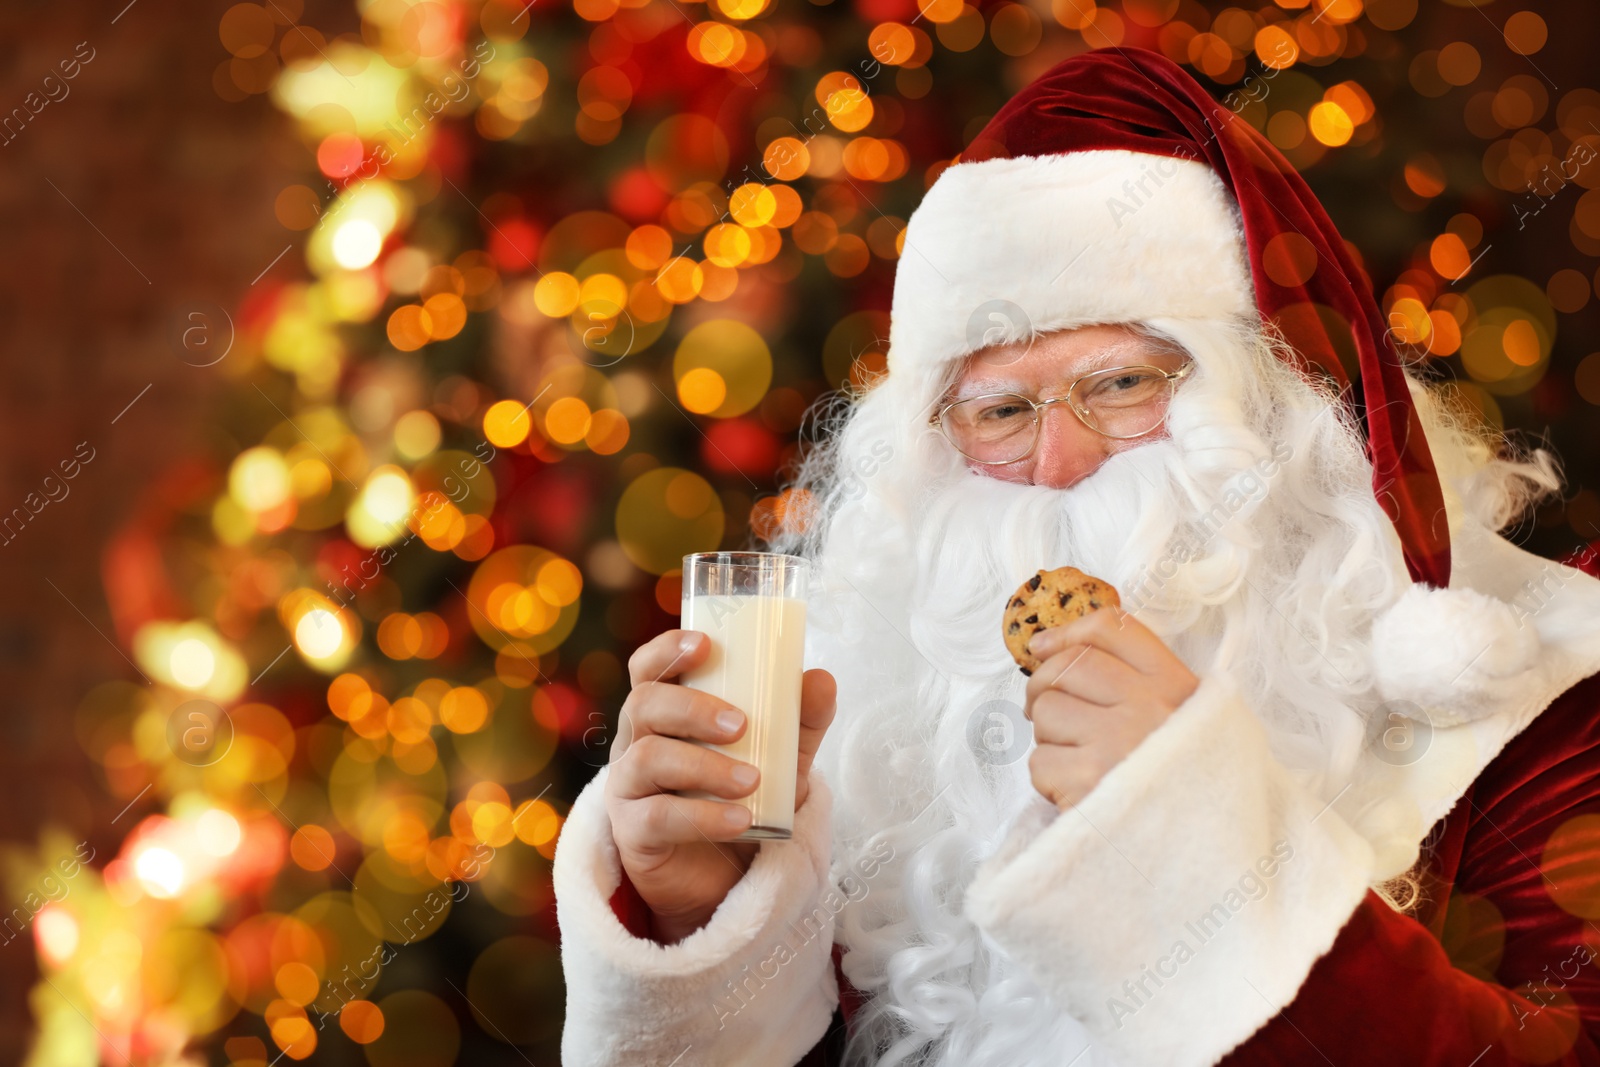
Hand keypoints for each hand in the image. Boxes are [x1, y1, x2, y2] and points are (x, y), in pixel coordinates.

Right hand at [604, 628, 837, 943]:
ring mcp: (629, 788)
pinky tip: (740, 820)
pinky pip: (657, 817)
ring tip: (751, 780)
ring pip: (648, 759)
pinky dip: (702, 816)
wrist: (728, 877)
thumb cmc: (743, 798)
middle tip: (740, 725)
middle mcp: (637, 742)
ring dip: (703, 765)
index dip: (667, 650)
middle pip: (644, 705)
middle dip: (692, 708)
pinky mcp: (633, 834)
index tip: (705, 644)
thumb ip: (800, 720)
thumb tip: (821, 679)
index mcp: (665, 713)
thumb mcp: (781, 757)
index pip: (648, 668)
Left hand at [1022, 608, 1197, 812]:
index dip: (1067, 632)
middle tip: (1045, 709)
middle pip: (1067, 666)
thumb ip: (1136, 680)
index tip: (1043, 646)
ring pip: (1047, 712)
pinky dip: (1048, 778)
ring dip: (1048, 737)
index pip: (1113, 629)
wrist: (1199, 851)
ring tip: (1075, 758)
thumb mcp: (1185, 718)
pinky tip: (1076, 791)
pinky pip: (1040, 761)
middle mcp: (1147, 707)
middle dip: (1043, 686)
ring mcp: (1116, 743)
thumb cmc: (1180, 782)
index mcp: (1174, 685)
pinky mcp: (1089, 783)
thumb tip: (1049, 647)